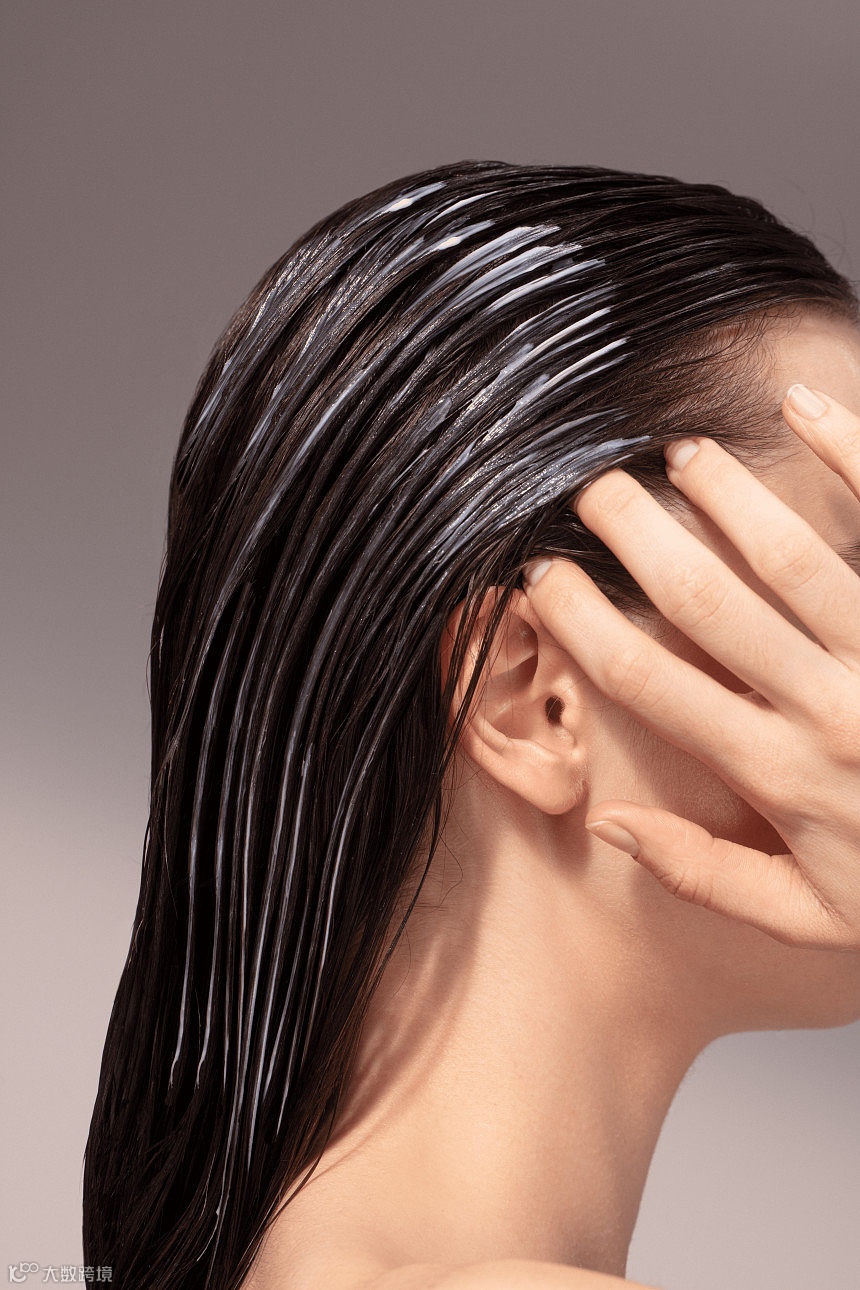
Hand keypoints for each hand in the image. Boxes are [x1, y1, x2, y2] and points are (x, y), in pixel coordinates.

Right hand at [522, 385, 859, 949]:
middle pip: (703, 602)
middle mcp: (825, 710)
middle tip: (591, 490)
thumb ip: (705, 874)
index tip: (544, 580)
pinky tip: (803, 404)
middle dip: (635, 536)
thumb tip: (609, 824)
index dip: (584, 624)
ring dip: (724, 494)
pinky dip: (846, 453)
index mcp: (778, 776)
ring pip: (789, 556)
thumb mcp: (808, 918)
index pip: (649, 683)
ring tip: (677, 453)